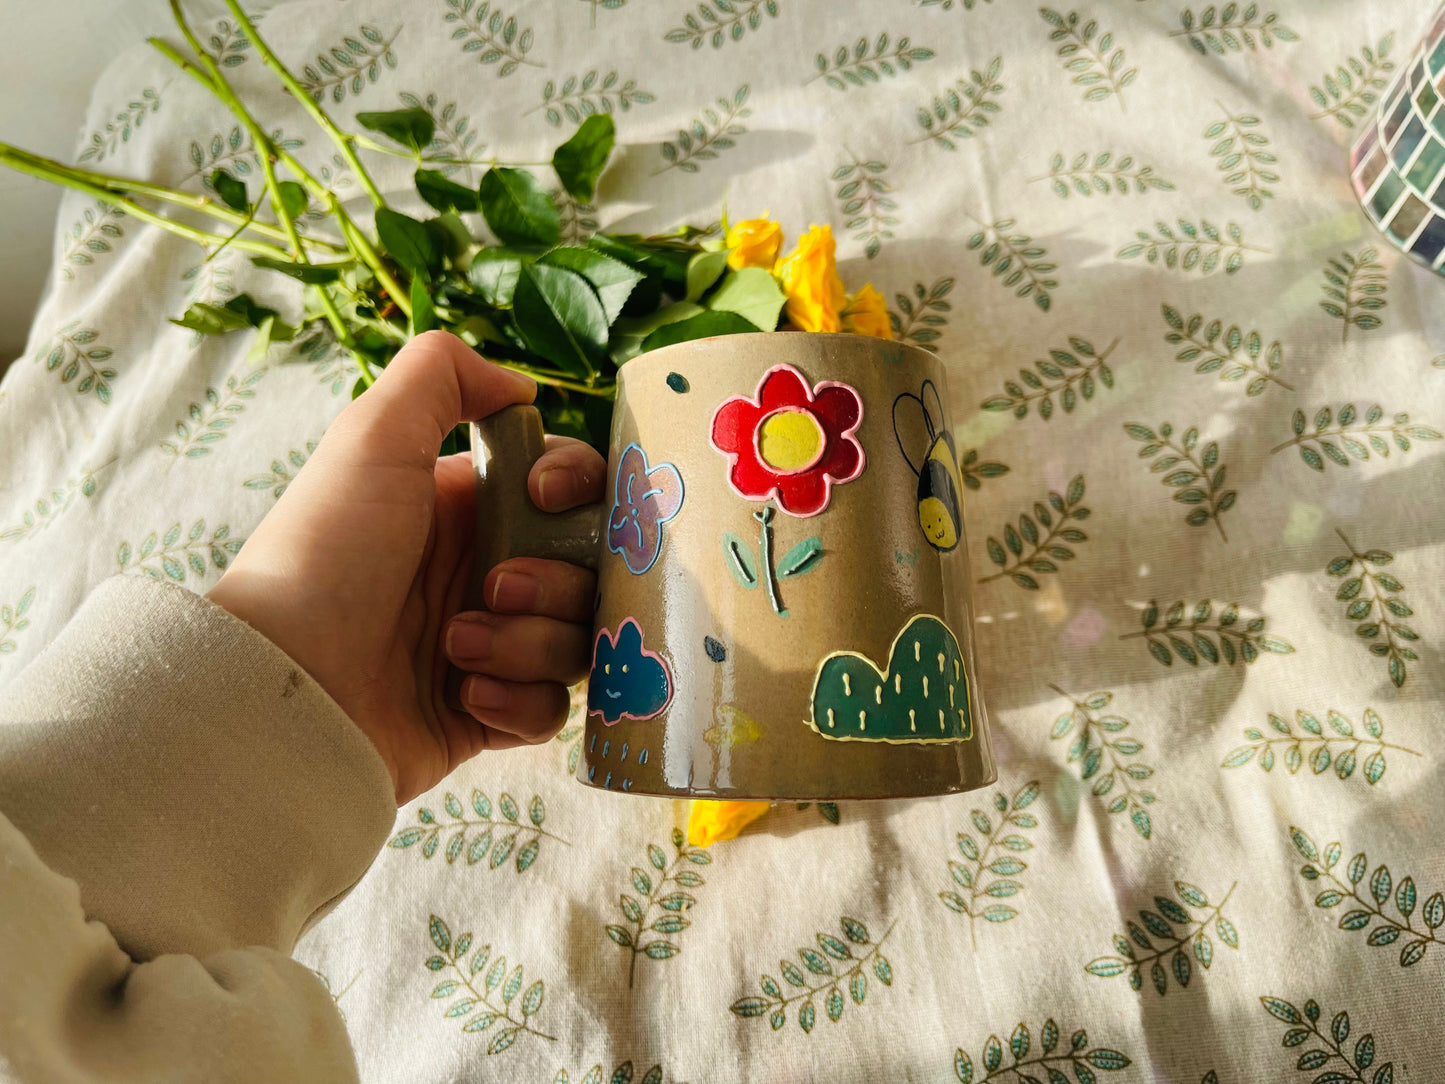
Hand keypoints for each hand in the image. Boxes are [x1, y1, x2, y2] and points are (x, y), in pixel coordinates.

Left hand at [207, 331, 604, 803]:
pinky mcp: (487, 714)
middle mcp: (485, 572)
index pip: (571, 489)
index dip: (577, 488)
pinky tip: (465, 697)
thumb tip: (521, 386)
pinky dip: (517, 701)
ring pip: (574, 639)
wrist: (289, 684)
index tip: (544, 497)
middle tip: (494, 588)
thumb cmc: (325, 554)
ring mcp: (490, 647)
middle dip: (553, 579)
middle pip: (586, 568)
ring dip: (525, 642)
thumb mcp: (371, 435)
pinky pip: (551, 709)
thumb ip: (442, 372)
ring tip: (455, 649)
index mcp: (469, 508)